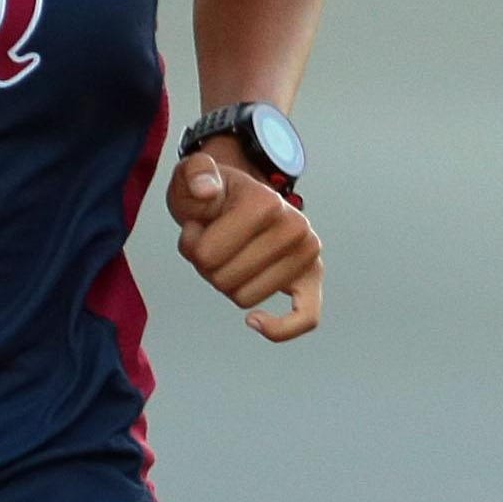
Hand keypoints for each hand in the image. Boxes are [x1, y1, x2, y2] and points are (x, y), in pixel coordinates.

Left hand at [167, 151, 319, 341]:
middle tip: (213, 240)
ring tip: (231, 254)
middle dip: (208, 266)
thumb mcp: (193, 173)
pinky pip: (305, 318)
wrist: (238, 196)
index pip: (207, 255)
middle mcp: (296, 227)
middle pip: (225, 281)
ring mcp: (308, 254)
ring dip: (228, 283)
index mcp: (266, 202)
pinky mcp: (312, 278)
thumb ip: (194, 172)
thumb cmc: (212, 192)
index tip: (195, 226)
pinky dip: (279, 329)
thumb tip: (205, 191)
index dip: (190, 246)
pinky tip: (254, 321)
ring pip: (245, 299)